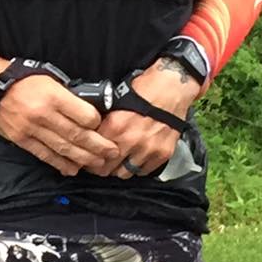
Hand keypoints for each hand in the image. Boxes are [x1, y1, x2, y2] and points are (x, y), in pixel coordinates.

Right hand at [0, 50, 119, 175]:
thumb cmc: (22, 79)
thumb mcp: (48, 78)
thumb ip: (67, 95)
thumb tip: (88, 110)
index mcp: (53, 95)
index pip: (83, 115)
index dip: (96, 124)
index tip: (103, 127)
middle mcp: (43, 114)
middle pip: (77, 135)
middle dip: (98, 146)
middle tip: (112, 152)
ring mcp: (32, 129)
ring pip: (63, 148)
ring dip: (84, 158)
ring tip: (98, 163)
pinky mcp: (23, 140)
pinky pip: (45, 155)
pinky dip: (61, 164)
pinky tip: (73, 169)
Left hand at [92, 57, 200, 178]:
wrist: (173, 87)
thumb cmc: (146, 88)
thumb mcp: (117, 100)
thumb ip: (106, 120)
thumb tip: (94, 132)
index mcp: (116, 125)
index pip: (93, 152)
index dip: (88, 154)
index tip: (88, 155)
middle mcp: (131, 140)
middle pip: (106, 169)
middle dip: (101, 166)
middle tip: (100, 162)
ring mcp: (148, 149)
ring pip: (124, 173)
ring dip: (119, 168)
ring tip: (118, 161)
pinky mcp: (162, 154)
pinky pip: (144, 171)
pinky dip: (138, 167)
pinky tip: (135, 158)